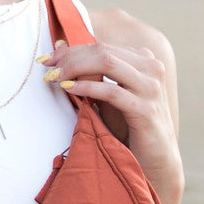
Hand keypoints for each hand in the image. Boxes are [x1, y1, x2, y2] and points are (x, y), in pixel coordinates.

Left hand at [40, 40, 183, 193]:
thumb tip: (62, 52)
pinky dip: (87, 88)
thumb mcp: (110, 97)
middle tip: (48, 68)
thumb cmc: (129, 127)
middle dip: (70, 57)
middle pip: (103, 51)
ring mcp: (151, 87)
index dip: (72, 50)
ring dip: (76, 68)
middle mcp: (151, 68)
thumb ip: (94, 76)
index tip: (48, 59)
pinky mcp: (146, 109)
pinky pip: (111, 91)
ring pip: (107, 63)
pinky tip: (70, 89)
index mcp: (144, 60)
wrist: (155, 157)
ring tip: (56, 78)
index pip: (103, 46)